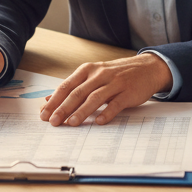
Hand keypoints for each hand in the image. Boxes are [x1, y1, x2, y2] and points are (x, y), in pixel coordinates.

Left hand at [39, 53, 173, 126]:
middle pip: (78, 92)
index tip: (44, 114)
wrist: (147, 68)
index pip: (67, 86)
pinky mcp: (128, 92)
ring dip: (82, 111)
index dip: (54, 100)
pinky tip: (98, 122)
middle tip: (53, 122)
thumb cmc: (116, 74)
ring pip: (95, 98)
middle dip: (64, 108)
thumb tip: (48, 100)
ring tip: (71, 123)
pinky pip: (116, 104)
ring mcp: (115, 83)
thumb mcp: (93, 75)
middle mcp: (100, 75)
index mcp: (88, 70)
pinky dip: (107, 113)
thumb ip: (72, 87)